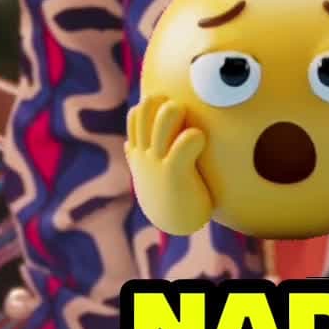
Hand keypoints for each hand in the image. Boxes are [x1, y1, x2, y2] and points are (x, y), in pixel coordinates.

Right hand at [124, 95, 212, 234]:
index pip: (135, 117)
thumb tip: (128, 144)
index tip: (172, 106)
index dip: (151, 104)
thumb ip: (140, 158)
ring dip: (173, 113)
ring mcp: (156, 165)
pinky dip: (191, 138)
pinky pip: (180, 148)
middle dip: (160, 102)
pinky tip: (199, 139)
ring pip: (160, 124)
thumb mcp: (150, 173)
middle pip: (143, 112)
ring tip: (188, 117)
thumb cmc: (169, 194)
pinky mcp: (173, 176)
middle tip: (180, 107)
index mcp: (139, 152)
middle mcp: (144, 155)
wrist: (176, 226)